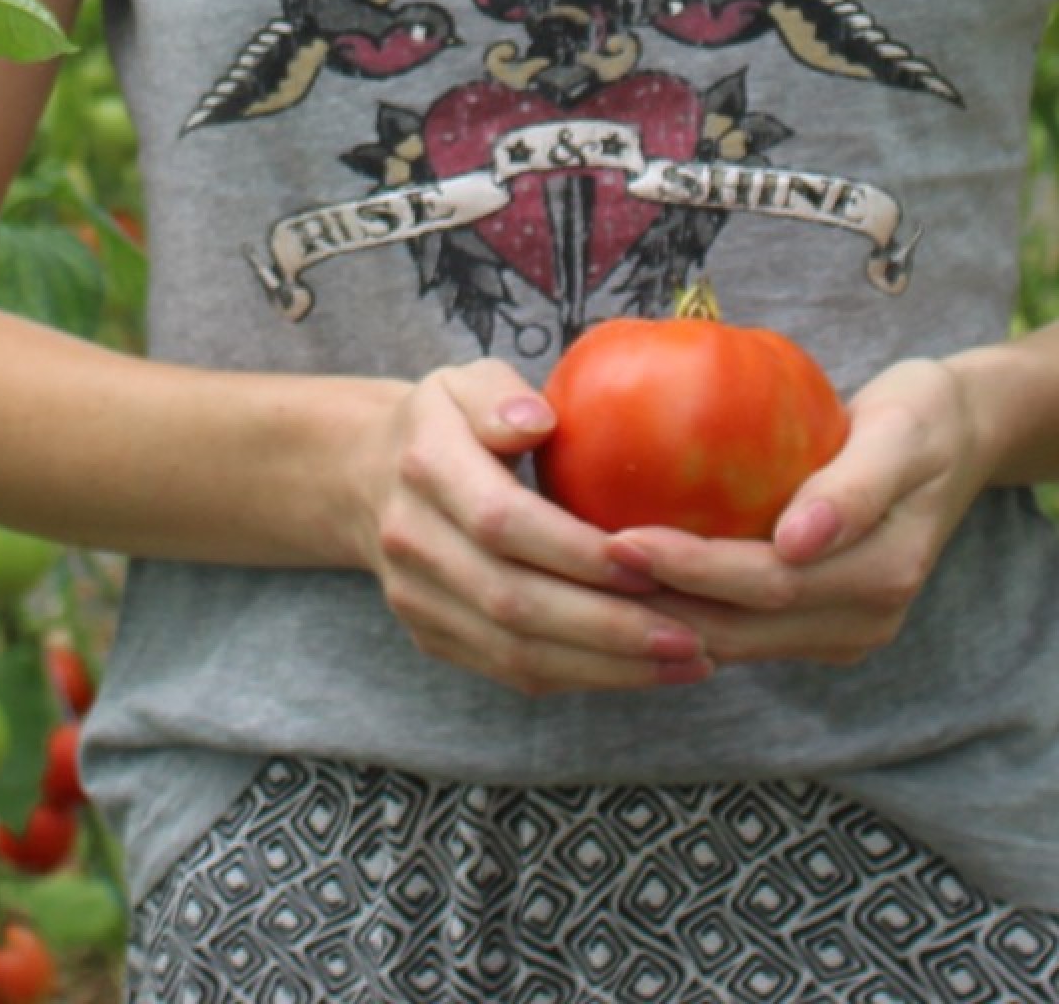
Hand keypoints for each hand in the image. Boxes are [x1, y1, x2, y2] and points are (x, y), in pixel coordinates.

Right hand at [354, 359, 719, 695]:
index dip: (574, 549)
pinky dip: (582, 676)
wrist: (367, 478)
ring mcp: (417, 600)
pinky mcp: (433, 638)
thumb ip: (497, 393)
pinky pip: (511, 671)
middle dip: (607, 625)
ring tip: (688, 661)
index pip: (502, 521)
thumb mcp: (463, 381)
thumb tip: (538, 419)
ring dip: (607, 665)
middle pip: (512, 600)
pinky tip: (643, 669)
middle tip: (692, 634)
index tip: (650, 560)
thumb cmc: (446, 422)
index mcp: (424, 465)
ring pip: (515, 651)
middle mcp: (411, 540)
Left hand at [605, 355, 989, 668]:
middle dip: (659, 604)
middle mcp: (862, 621)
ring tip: (589, 582)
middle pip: (741, 628)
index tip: (622, 538)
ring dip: (664, 617)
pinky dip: (689, 607)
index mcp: (880, 577)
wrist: (960, 439)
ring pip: (736, 640)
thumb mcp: (902, 433)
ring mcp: (842, 631)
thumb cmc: (923, 418)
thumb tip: (798, 541)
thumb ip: (854, 487)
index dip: (691, 569)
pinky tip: (633, 579)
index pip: (766, 585)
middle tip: (581, 568)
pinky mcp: (821, 626)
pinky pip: (744, 626)